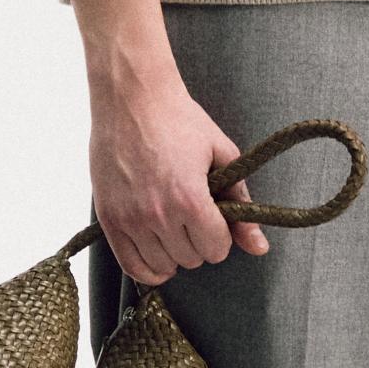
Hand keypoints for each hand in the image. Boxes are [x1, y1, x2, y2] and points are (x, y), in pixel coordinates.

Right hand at [87, 74, 269, 285]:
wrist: (132, 98)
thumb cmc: (180, 121)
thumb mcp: (221, 155)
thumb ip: (240, 202)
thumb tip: (260, 248)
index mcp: (190, 199)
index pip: (216, 249)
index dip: (221, 236)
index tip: (215, 220)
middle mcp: (158, 214)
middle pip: (191, 259)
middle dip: (199, 242)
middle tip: (193, 218)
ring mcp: (129, 219)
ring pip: (163, 266)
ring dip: (174, 253)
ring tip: (174, 228)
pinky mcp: (108, 218)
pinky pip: (131, 266)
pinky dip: (148, 269)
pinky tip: (157, 253)